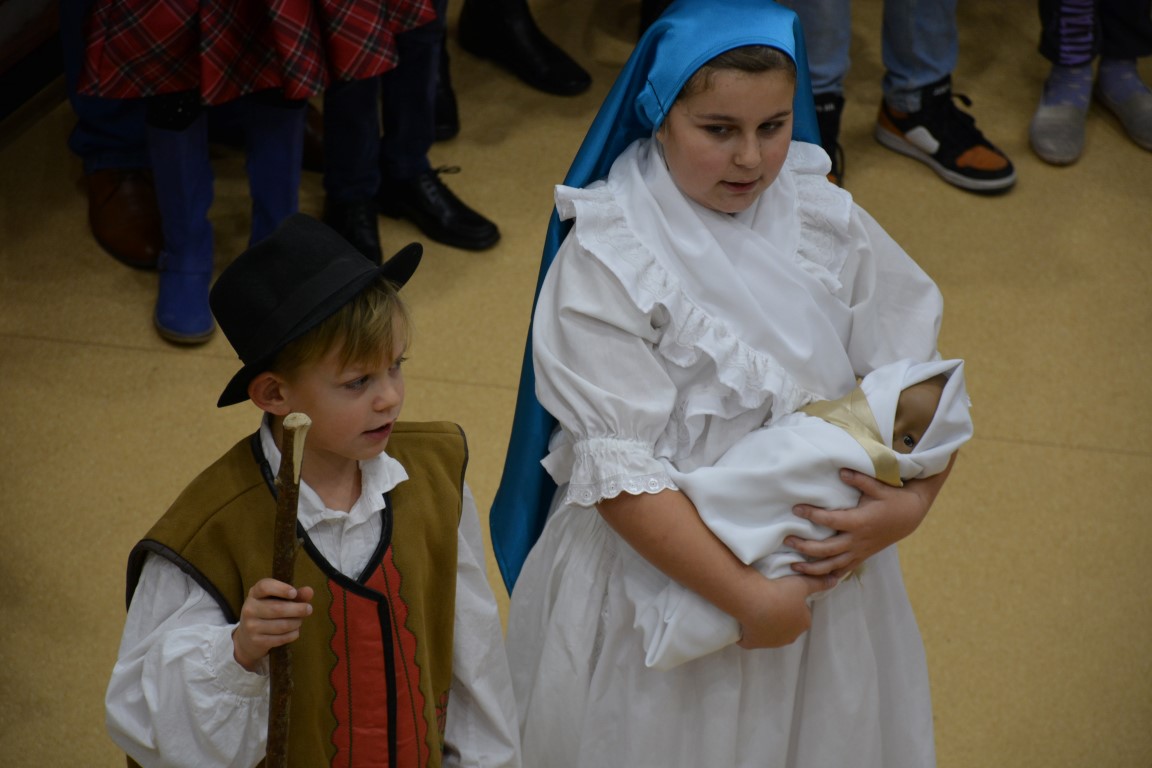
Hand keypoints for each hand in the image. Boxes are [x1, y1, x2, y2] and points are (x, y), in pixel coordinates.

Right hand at [232, 578, 313, 671]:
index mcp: (255, 593)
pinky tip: (294, 631)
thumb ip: (295, 595)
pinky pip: (281, 638)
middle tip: (309, 609)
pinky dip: (292, 634)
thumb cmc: (267, 613)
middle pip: (277, 608)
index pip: (264, 587)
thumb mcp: (277, 600)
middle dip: (297, 609)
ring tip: (299, 621)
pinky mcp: (257, 641)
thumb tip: (309, 591)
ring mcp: (251, 626)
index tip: (294, 593)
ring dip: (296, 623)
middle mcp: (250, 608)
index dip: (281, 589)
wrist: (247, 638)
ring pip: (281, 625)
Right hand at [735, 574, 836, 648]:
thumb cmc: (780, 591)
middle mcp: (790, 637)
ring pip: (770, 632)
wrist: (753, 601)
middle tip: (771, 600)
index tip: (784, 594)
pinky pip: (751, 639)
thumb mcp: (802, 584)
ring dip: (766, 624)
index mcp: (803, 623)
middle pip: (787, 625)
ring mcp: (770, 642)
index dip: (793, 603)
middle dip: (781, 616)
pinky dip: (749, 633)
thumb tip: (835, 580)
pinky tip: (747, 622)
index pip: (802, 613)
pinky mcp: (752, 643)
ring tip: (758, 607)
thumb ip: (818, 583)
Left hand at [785, 468, 938, 578]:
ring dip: (812, 567)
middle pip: (826, 549)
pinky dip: (828, 576)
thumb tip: (841, 471)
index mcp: (859, 522)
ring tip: (792, 565)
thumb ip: (859, 479)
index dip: (812, 515)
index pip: (830, 520)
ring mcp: (859, 551)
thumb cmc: (892, 499)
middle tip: (786, 540)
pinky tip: (813, 579)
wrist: (910, 517)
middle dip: (805, 546)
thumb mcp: (879, 486)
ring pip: (832, 565)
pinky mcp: (861, 557)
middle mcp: (857, 540)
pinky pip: (843, 570)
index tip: (796, 509)